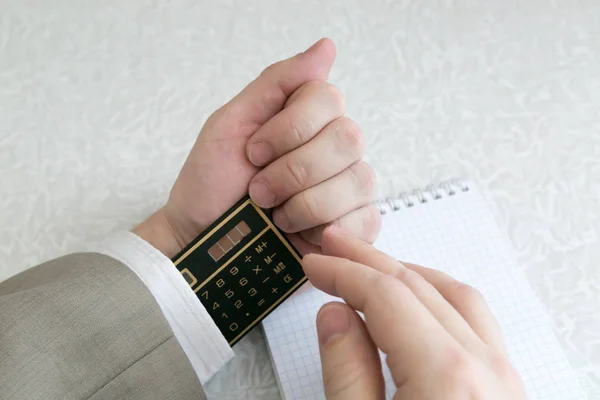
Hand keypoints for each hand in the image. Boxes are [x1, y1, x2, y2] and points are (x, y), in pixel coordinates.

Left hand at [133, 38, 379, 257]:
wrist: (203, 242)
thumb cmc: (212, 184)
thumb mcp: (230, 124)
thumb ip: (276, 83)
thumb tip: (326, 47)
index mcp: (307, 120)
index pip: (328, 98)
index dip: (289, 128)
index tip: (253, 151)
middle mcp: (335, 150)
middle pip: (348, 138)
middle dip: (293, 170)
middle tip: (259, 190)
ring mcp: (349, 189)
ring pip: (357, 180)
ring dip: (304, 204)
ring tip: (276, 217)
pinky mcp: (355, 227)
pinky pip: (365, 219)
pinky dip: (324, 228)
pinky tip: (300, 233)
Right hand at [303, 226, 526, 399]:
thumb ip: (347, 374)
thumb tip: (335, 316)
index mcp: (445, 377)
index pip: (385, 296)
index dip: (343, 272)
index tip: (316, 265)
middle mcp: (484, 369)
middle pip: (419, 287)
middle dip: (369, 261)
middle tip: (336, 245)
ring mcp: (503, 378)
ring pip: (456, 296)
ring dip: (409, 272)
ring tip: (373, 265)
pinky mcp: (506, 390)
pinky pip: (476, 322)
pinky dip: (439, 297)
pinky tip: (418, 300)